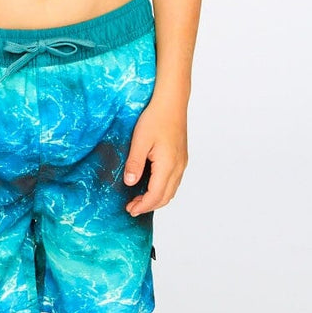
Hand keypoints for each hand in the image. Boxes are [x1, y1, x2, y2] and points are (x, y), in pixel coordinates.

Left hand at [123, 96, 188, 215]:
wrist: (172, 102)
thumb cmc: (156, 118)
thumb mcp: (140, 141)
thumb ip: (135, 163)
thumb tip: (129, 183)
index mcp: (168, 165)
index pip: (156, 195)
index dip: (143, 206)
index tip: (130, 210)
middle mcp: (178, 167)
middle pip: (166, 196)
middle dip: (149, 205)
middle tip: (132, 208)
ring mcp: (182, 163)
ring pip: (171, 190)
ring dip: (156, 198)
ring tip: (139, 199)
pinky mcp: (181, 158)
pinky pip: (173, 181)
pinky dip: (162, 189)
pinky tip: (150, 185)